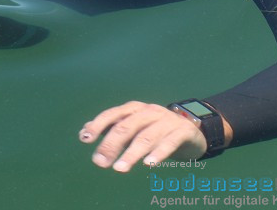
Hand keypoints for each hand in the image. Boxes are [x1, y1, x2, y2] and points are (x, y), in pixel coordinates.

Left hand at [79, 101, 206, 172]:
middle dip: (111, 144)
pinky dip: (158, 153)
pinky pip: (169, 142)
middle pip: (127, 126)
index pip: (113, 115)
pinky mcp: (183, 131)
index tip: (85, 139)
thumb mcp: (133, 127)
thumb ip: (110, 128)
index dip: (98, 125)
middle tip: (100, 162)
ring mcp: (167, 121)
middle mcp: (149, 112)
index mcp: (135, 109)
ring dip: (131, 153)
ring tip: (119, 169)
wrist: (192, 130)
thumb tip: (84, 131)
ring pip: (146, 136)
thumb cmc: (155, 130)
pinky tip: (148, 164)